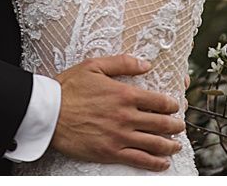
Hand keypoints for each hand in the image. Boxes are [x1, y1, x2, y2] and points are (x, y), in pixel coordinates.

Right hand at [51, 54, 184, 171]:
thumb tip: (146, 63)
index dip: (172, 104)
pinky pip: (141, 160)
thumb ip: (121, 63)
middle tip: (179, 125)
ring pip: (156, 143)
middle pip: (163, 123)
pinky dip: (157, 163)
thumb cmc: (67, 88)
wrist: (48, 113)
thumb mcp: (92, 66)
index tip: (174, 106)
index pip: (160, 101)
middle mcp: (127, 116)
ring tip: (175, 144)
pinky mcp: (112, 152)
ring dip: (171, 144)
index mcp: (124, 94)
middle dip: (176, 125)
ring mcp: (121, 136)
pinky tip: (163, 162)